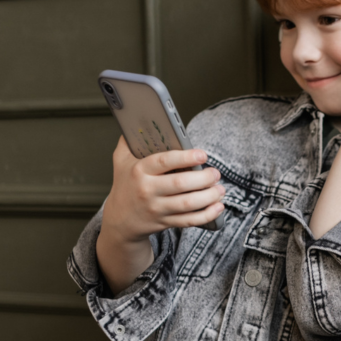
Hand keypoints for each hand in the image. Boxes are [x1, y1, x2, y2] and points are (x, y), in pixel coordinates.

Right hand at [101, 136, 225, 245]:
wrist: (120, 220)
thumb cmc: (125, 185)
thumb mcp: (121, 160)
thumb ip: (129, 140)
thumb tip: (137, 117)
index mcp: (139, 171)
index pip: (164, 161)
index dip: (186, 157)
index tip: (202, 154)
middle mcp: (148, 190)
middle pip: (181, 184)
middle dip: (204, 178)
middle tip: (215, 173)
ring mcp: (157, 208)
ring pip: (188, 204)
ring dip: (209, 196)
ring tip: (220, 189)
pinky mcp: (165, 222)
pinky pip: (189, 220)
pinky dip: (207, 215)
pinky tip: (218, 206)